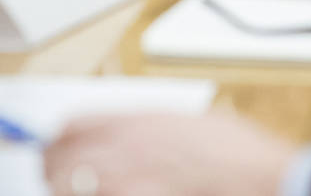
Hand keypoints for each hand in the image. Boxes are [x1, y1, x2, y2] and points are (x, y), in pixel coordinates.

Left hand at [44, 111, 297, 195]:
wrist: (258, 180)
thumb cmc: (235, 153)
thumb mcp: (189, 122)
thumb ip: (149, 128)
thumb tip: (125, 138)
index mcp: (136, 122)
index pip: (71, 126)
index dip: (58, 138)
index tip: (52, 147)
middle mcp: (121, 151)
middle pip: (58, 161)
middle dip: (55, 169)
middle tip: (57, 176)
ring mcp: (121, 183)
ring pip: (68, 186)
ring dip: (71, 189)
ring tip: (84, 190)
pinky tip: (117, 193)